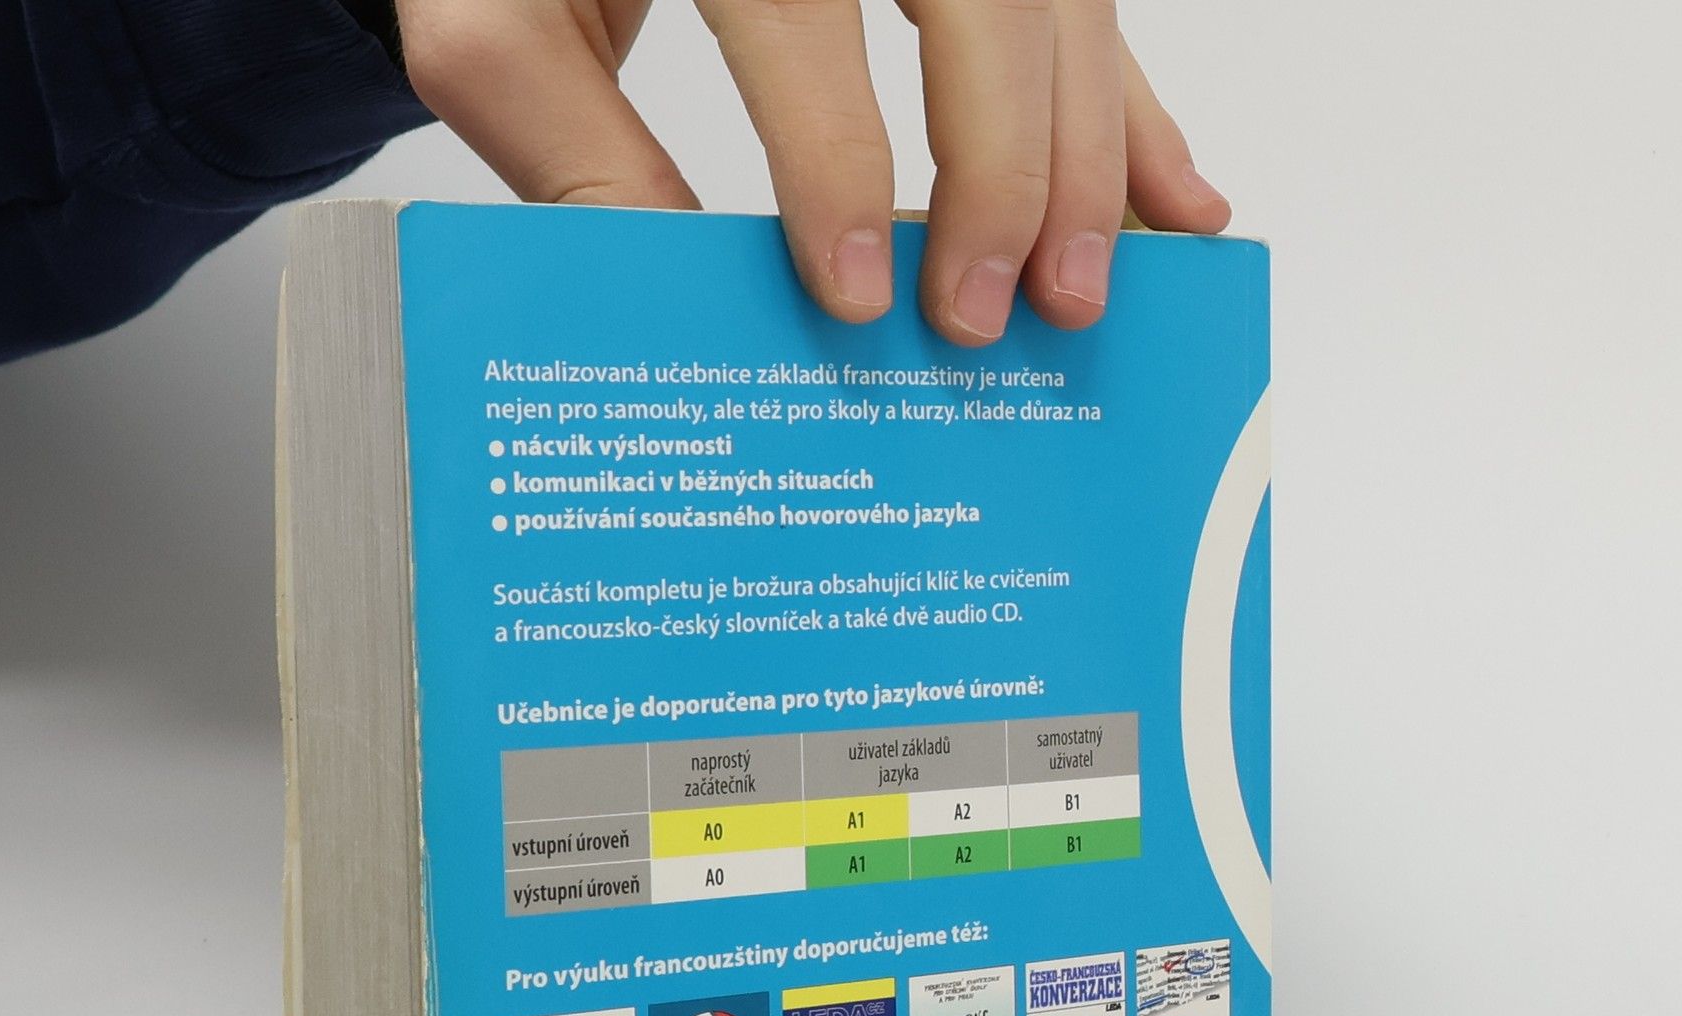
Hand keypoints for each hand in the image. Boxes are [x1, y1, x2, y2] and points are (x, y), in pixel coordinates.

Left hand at [392, 1, 1229, 345]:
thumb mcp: (504, 27)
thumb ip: (573, 152)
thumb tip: (689, 308)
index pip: (806, 17)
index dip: (839, 160)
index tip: (860, 297)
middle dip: (1003, 169)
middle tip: (987, 319)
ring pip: (1061, 5)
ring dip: (1087, 155)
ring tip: (1083, 291)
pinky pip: (1087, 8)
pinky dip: (1133, 110)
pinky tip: (1177, 204)